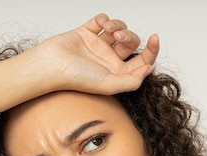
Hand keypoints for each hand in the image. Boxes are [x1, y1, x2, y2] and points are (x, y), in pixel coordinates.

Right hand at [37, 13, 159, 94]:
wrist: (51, 65)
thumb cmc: (76, 78)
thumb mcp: (109, 85)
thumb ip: (133, 81)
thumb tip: (150, 68)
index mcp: (116, 74)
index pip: (141, 62)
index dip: (151, 51)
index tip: (155, 38)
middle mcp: (108, 60)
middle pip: (131, 43)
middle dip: (129, 36)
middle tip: (119, 37)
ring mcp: (97, 46)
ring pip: (118, 29)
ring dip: (118, 25)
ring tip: (109, 30)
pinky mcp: (86, 33)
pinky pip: (101, 20)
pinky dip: (104, 19)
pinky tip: (101, 24)